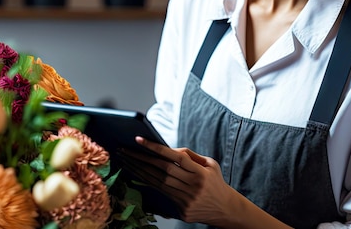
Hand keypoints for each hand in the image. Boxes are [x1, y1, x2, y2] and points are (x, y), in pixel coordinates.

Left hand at [119, 136, 234, 225]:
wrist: (226, 209)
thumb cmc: (215, 182)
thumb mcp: (210, 164)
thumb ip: (190, 155)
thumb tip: (169, 149)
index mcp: (201, 172)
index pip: (175, 157)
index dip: (156, 148)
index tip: (139, 139)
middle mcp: (193, 186)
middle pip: (162, 170)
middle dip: (141, 158)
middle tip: (125, 149)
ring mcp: (187, 200)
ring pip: (158, 182)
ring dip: (139, 170)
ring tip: (125, 160)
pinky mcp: (182, 210)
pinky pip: (161, 194)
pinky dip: (147, 183)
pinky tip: (136, 174)